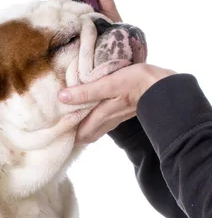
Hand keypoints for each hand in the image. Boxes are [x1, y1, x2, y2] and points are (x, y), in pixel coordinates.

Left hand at [59, 63, 175, 142]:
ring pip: (95, 129)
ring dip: (83, 128)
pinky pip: (104, 122)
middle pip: (86, 134)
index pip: (79, 133)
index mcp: (101, 116)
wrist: (164, 86)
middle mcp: (107, 121)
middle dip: (72, 134)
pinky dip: (93, 121)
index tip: (53, 132)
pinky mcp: (123, 111)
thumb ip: (86, 92)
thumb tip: (62, 97)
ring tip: (70, 123)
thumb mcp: (109, 84)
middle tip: (58, 129)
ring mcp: (116, 118)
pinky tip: (90, 114)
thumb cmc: (136, 83)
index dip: (66, 135)